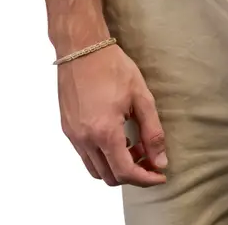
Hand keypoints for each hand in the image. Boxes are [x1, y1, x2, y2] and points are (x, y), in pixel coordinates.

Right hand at [58, 42, 167, 186]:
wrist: (82, 48)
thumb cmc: (112, 67)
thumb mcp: (141, 96)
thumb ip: (152, 131)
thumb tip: (160, 161)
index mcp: (105, 132)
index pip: (125, 172)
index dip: (145, 179)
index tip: (159, 175)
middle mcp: (85, 139)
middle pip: (109, 177)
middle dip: (132, 173)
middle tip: (148, 158)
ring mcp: (73, 135)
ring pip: (95, 169)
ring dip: (115, 166)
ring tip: (132, 146)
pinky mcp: (67, 128)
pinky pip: (84, 155)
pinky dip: (101, 155)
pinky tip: (115, 136)